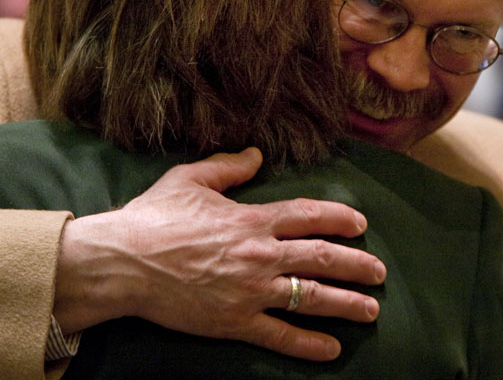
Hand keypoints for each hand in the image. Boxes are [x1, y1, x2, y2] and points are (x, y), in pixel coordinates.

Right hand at [53, 147, 385, 360]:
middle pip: (322, 258)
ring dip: (346, 304)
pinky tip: (332, 349)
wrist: (122, 262)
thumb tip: (255, 154)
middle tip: (379, 273)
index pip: (310, 216)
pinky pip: (280, 336)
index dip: (341, 219)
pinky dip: (308, 344)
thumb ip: (228, 166)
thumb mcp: (190, 179)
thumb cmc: (153, 217)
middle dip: (357, 266)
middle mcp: (259, 255)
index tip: (361, 225)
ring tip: (371, 310)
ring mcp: (249, 291)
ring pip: (311, 299)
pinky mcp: (234, 322)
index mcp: (251, 219)